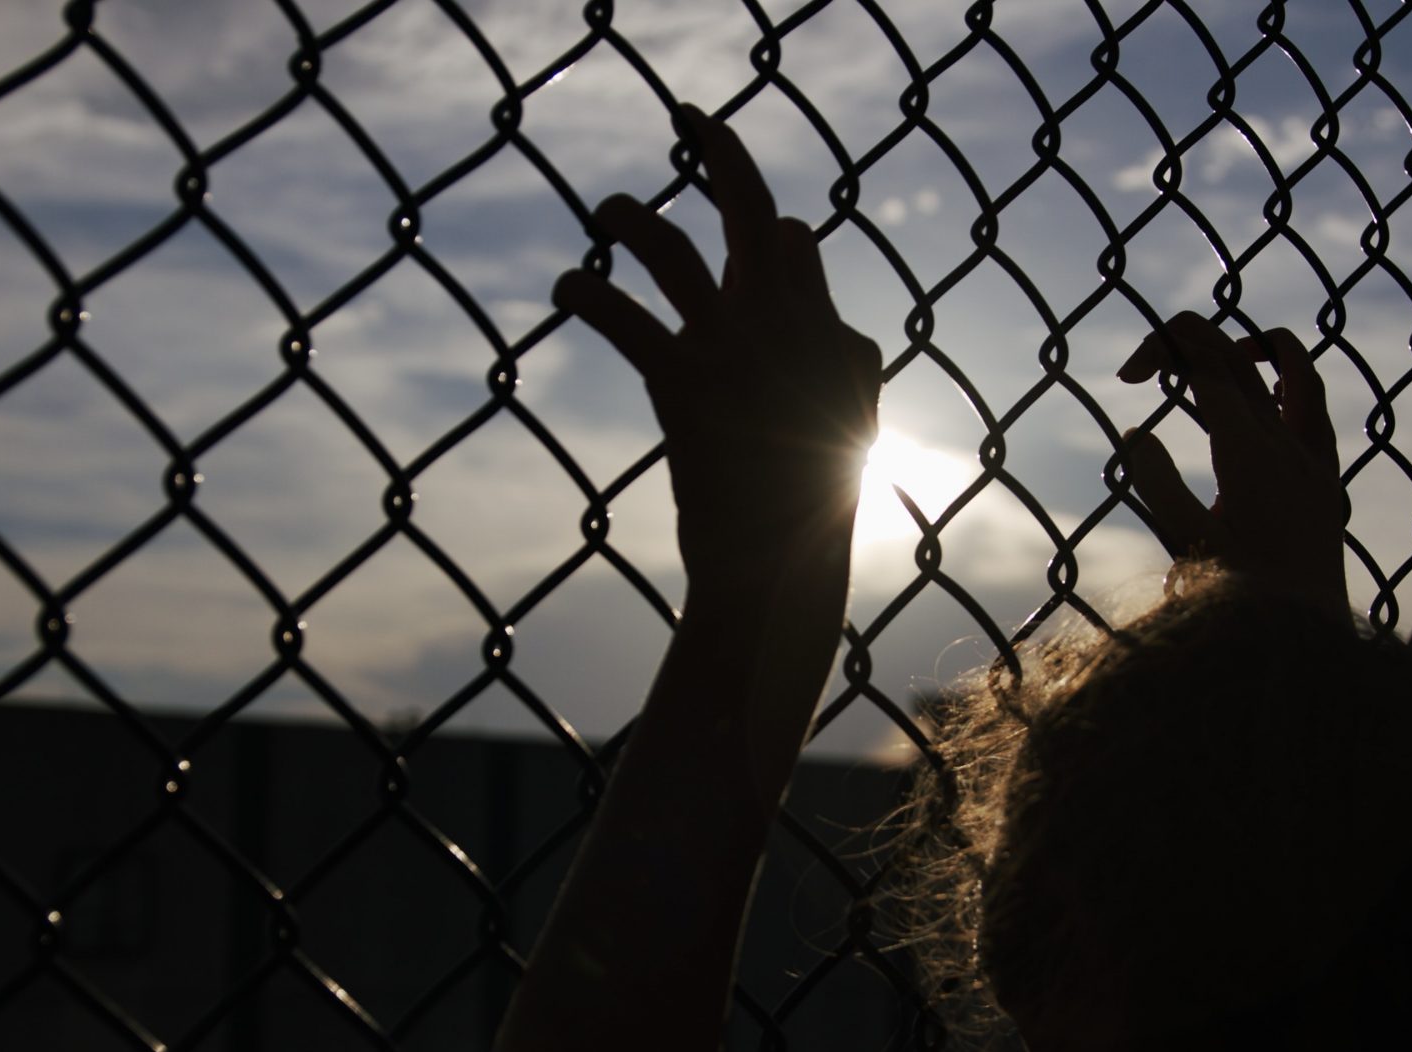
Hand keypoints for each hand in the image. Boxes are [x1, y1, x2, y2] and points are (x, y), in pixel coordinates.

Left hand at [554, 104, 882, 601]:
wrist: (778, 574)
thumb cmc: (808, 514)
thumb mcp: (843, 426)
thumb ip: (838, 363)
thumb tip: (842, 332)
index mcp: (829, 336)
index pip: (792, 244)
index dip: (762, 232)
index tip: (739, 234)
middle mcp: (787, 326)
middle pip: (752, 209)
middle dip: (721, 153)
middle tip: (691, 117)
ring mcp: (737, 349)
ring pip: (675, 250)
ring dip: (632, 219)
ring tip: (604, 208)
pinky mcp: (685, 382)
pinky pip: (625, 314)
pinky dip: (590, 292)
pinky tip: (567, 286)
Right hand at [1115, 312, 1347, 614]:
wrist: (1306, 643)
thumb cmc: (1239, 600)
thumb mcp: (1187, 543)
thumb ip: (1158, 482)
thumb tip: (1136, 433)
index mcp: (1250, 453)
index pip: (1210, 368)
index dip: (1166, 350)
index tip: (1127, 375)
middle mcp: (1289, 445)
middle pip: (1243, 360)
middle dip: (1194, 340)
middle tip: (1150, 359)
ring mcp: (1315, 460)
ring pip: (1299, 373)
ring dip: (1261, 348)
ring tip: (1226, 352)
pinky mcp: (1328, 481)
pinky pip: (1317, 415)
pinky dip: (1294, 388)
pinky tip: (1271, 401)